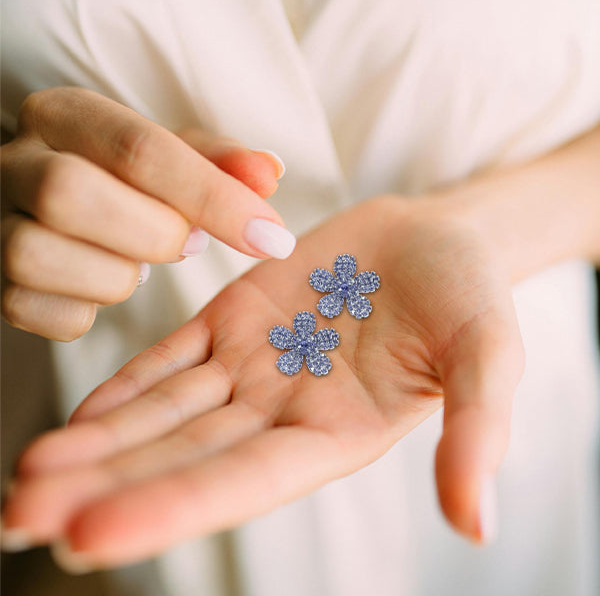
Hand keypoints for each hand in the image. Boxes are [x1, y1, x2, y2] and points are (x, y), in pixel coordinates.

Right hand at [1, 87, 290, 339]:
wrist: (57, 202)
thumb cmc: (127, 181)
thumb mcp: (173, 157)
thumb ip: (220, 163)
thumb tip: (270, 172)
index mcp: (67, 116)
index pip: (140, 149)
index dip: (214, 198)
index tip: (272, 237)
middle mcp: (16, 162)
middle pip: (69, 193)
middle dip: (152, 234)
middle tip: (189, 244)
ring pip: (39, 256)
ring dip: (115, 276)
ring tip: (138, 264)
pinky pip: (36, 312)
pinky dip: (85, 312)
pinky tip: (101, 288)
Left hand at [1, 196, 523, 568]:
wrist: (436, 237)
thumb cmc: (470, 294)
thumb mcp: (487, 354)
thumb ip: (476, 430)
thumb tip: (476, 524)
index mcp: (336, 433)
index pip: (243, 480)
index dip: (170, 507)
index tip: (88, 533)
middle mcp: (283, 412)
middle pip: (182, 457)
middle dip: (103, 487)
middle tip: (19, 515)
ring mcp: (253, 366)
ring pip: (164, 413)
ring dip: (97, 442)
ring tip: (26, 474)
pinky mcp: (236, 318)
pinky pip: (172, 358)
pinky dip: (125, 386)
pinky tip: (77, 414)